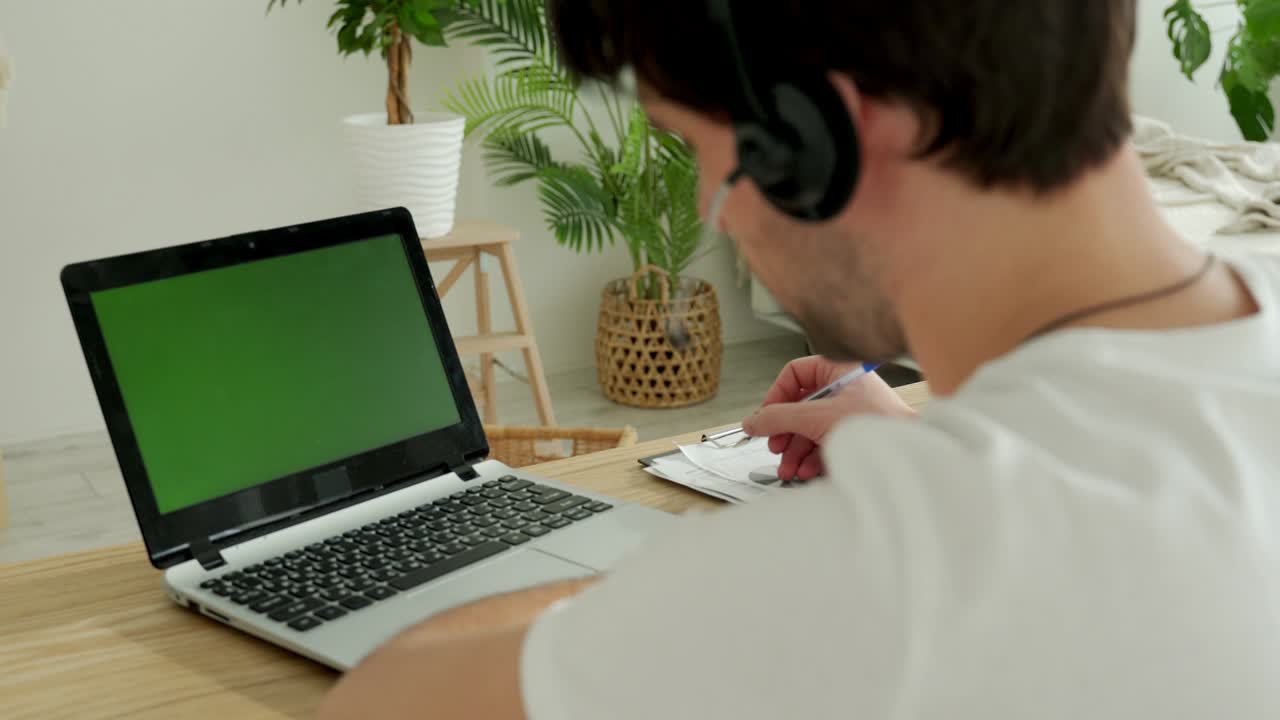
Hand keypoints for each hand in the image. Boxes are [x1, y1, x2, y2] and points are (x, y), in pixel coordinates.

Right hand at [741, 356, 915, 481]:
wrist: (907, 454)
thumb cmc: (875, 425)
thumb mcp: (816, 417)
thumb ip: (779, 418)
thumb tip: (752, 421)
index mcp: (839, 370)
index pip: (797, 372)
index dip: (777, 393)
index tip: (766, 415)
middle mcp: (844, 389)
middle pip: (800, 405)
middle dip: (785, 431)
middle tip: (775, 446)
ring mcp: (850, 414)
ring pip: (810, 428)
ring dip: (795, 451)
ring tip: (788, 469)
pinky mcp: (855, 437)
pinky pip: (824, 443)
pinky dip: (811, 458)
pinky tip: (805, 471)